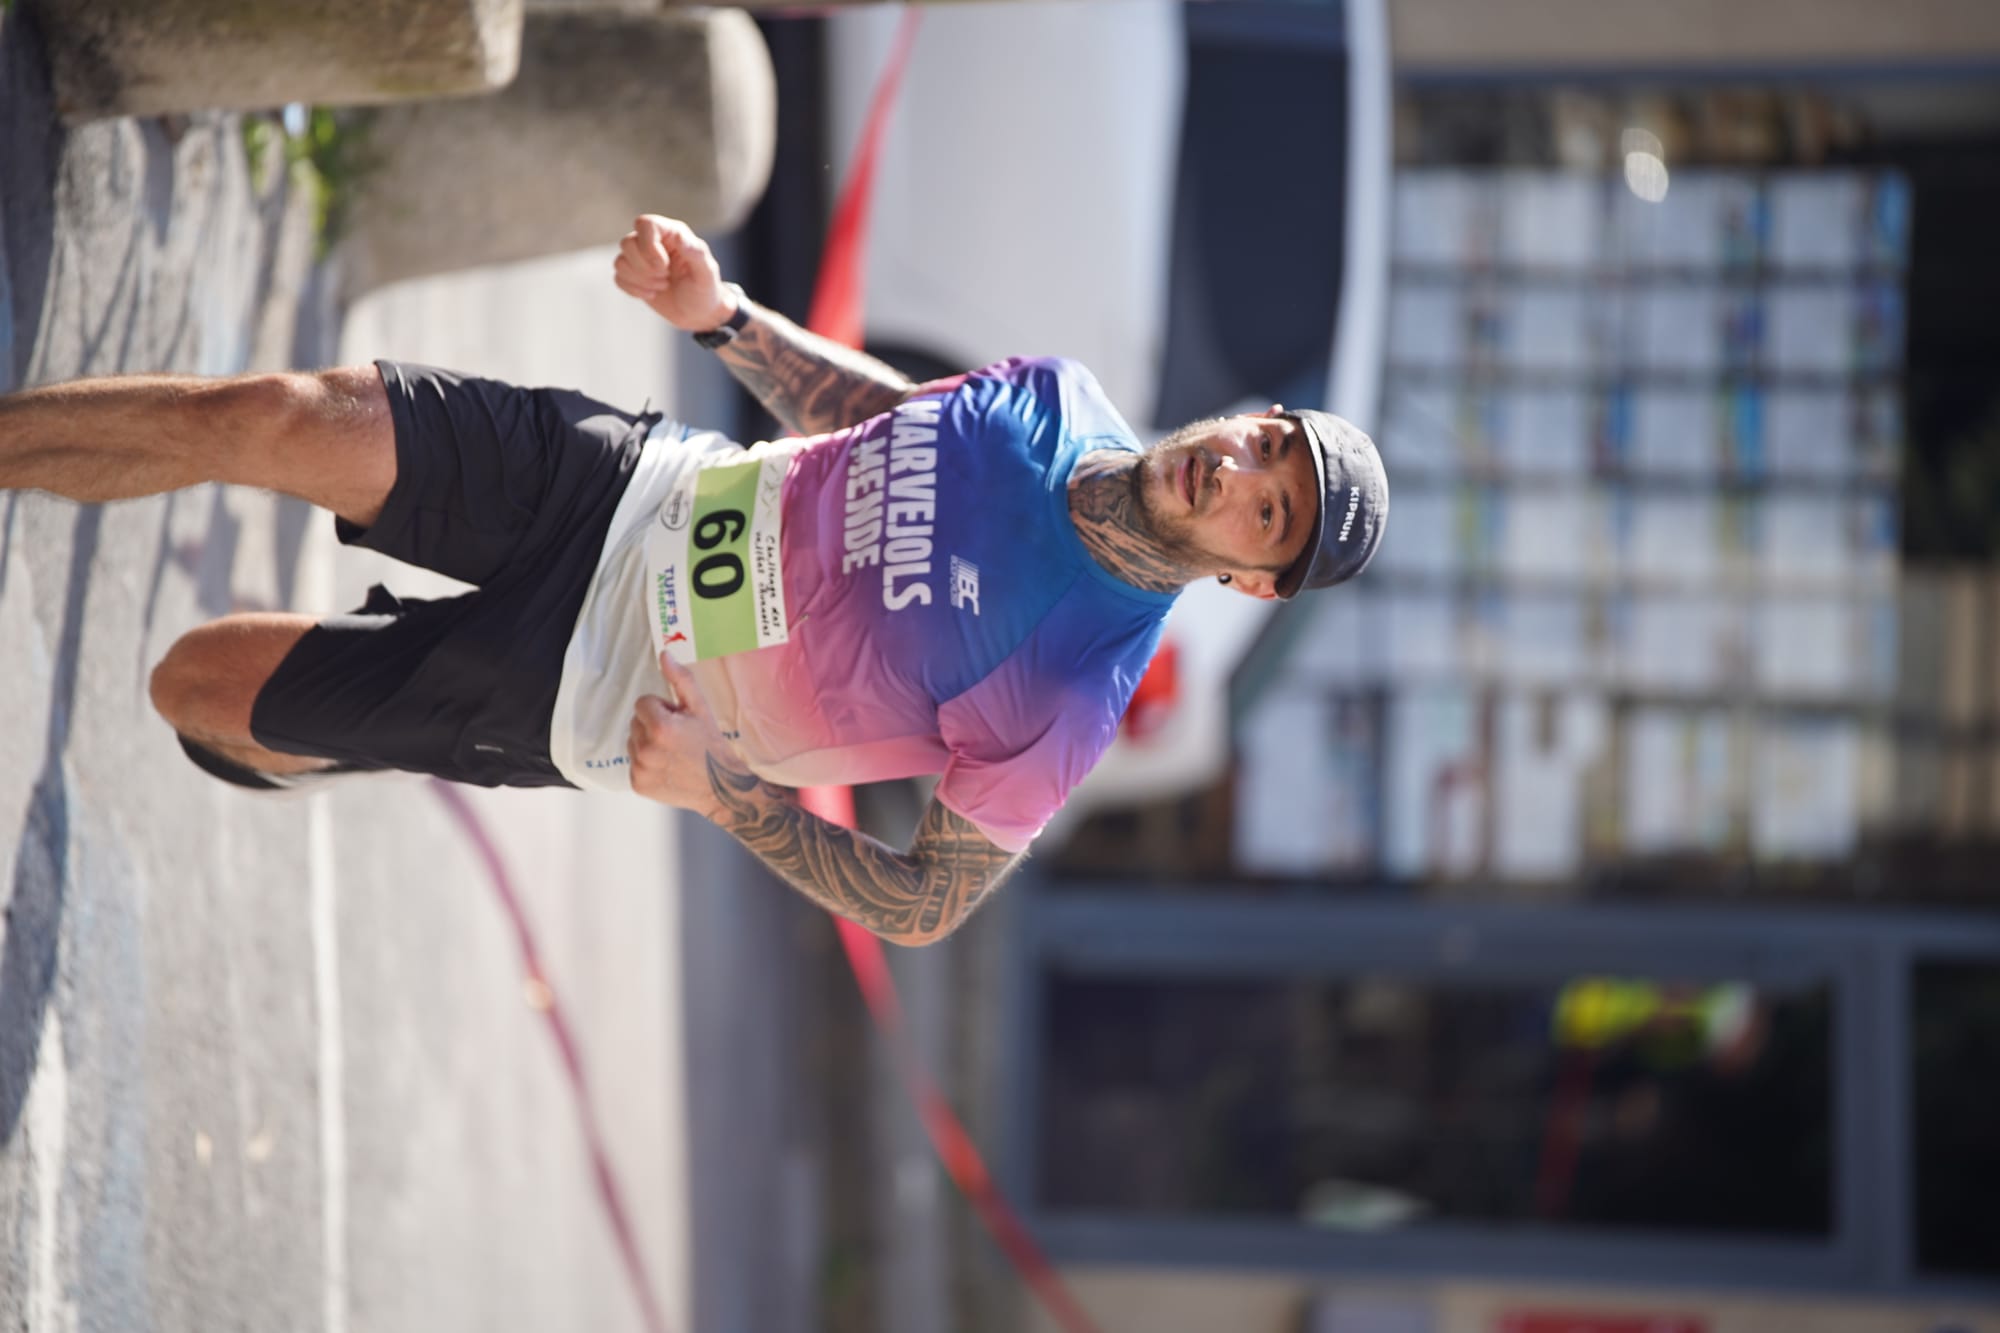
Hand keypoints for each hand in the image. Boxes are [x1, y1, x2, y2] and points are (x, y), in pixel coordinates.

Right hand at [612, 215, 738, 332]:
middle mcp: (653, 241)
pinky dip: (633, 290)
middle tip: (666, 278)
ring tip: (663, 286)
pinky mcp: (633, 275)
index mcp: (672, 233)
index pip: (645, 223)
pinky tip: (652, 294)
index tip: (664, 266)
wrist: (699, 313)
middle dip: (645, 268)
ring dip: (640, 280)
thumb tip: (679, 237)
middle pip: (627, 243)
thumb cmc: (706, 290)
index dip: (648, 246)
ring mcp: (641, 258)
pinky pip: (618, 277)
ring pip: (620, 261)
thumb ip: (695, 252)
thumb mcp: (706, 273)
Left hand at [628, 651, 750, 816]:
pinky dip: (646, 762)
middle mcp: (646, 749)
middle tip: (677, 737)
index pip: (642, 703)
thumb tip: (664, 655)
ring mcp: (640, 769)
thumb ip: (681, 680)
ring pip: (633, 741)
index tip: (678, 721)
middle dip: (653, 724)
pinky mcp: (638, 783)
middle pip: (636, 721)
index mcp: (660, 727)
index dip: (662, 708)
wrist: (720, 786)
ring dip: (648, 742)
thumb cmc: (711, 745)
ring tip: (672, 752)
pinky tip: (667, 766)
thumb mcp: (700, 708)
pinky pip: (633, 762)